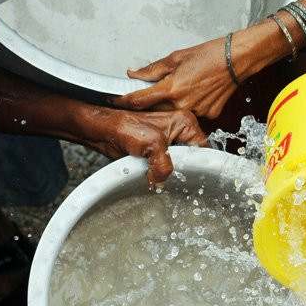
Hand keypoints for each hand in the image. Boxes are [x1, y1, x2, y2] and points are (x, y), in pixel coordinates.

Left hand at [82, 108, 207, 187]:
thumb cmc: (123, 126)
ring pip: (179, 164)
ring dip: (170, 172)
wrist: (101, 131)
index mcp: (185, 122)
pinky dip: (160, 173)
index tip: (191, 174)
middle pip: (192, 157)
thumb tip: (162, 183)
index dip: (198, 162)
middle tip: (173, 175)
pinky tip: (154, 175)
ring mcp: (168, 141)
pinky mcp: (157, 151)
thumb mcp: (153, 145)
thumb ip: (165, 165)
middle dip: (183, 168)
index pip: (203, 148)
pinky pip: (166, 166)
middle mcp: (179, 130)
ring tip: (159, 173)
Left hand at [110, 34, 239, 119]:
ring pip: (174, 113)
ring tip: (182, 88)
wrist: (236, 60)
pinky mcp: (209, 114)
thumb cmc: (210, 55)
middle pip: (155, 110)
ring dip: (171, 104)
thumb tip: (134, 74)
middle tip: (152, 91)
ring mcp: (197, 111)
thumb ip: (152, 69)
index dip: (123, 100)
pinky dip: (190, 105)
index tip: (115, 99)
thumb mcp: (176, 57)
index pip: (138, 100)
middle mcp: (183, 104)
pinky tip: (197, 92)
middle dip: (150, 102)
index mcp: (171, 88)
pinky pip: (193, 113)